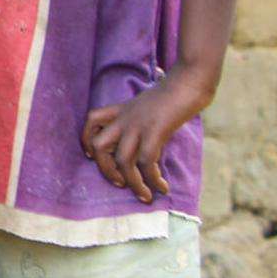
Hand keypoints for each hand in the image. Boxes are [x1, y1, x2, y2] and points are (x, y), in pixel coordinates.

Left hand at [81, 69, 212, 202]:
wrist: (189, 81)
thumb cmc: (175, 94)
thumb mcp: (149, 105)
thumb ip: (141, 120)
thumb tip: (147, 141)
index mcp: (122, 109)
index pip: (92, 120)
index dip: (86, 140)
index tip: (93, 156)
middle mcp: (125, 118)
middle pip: (100, 146)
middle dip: (106, 170)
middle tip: (120, 183)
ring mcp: (138, 124)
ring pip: (122, 160)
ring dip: (133, 183)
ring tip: (144, 196)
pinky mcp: (155, 131)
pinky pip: (147, 162)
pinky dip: (152, 179)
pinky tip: (162, 187)